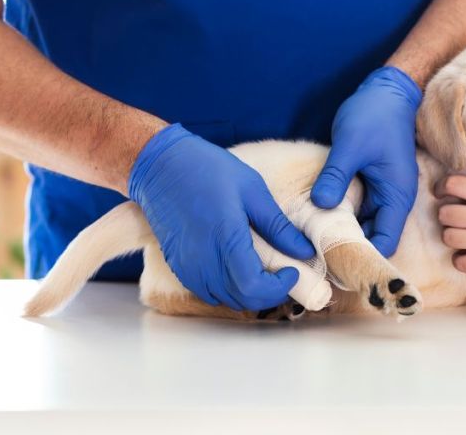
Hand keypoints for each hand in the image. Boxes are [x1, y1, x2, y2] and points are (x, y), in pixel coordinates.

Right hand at [129, 124, 315, 310]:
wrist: (161, 166)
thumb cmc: (208, 170)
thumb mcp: (252, 189)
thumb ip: (277, 226)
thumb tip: (305, 251)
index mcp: (225, 237)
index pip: (254, 287)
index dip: (278, 288)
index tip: (292, 272)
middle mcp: (203, 258)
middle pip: (241, 299)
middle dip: (268, 294)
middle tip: (283, 275)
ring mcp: (187, 264)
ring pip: (224, 299)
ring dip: (247, 293)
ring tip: (263, 273)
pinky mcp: (178, 265)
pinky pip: (206, 291)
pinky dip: (227, 289)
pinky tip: (237, 269)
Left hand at [311, 66, 420, 256]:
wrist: (386, 92)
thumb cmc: (374, 116)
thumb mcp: (351, 145)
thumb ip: (336, 176)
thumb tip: (320, 205)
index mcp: (396, 196)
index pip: (385, 242)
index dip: (363, 256)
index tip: (334, 262)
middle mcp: (392, 199)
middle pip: (372, 238)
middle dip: (347, 248)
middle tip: (315, 257)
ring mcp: (380, 192)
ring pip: (362, 224)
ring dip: (341, 231)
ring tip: (311, 242)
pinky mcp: (368, 183)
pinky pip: (355, 208)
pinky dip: (339, 214)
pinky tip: (316, 217)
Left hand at [436, 175, 465, 272]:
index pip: (452, 184)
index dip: (442, 187)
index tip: (444, 193)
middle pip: (444, 214)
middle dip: (447, 215)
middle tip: (457, 218)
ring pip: (448, 238)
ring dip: (453, 236)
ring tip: (464, 236)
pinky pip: (461, 263)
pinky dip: (463, 260)